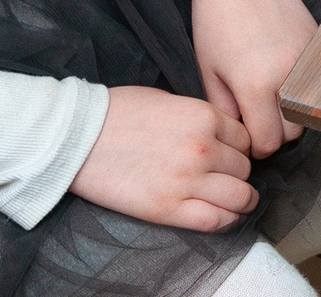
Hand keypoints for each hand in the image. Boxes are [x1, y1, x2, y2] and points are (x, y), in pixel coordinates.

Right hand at [70, 86, 255, 231]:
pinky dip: (227, 220)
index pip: (244, 139)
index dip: (239, 148)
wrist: (76, 137)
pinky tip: (224, 216)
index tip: (231, 155)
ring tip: (235, 200)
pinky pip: (215, 220)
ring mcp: (186, 181)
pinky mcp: (167, 209)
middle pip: (243, 168)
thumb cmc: (117, 113)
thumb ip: (199, 118)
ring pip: (239, 196)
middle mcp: (202, 149)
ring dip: (241, 199)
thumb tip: (219, 135)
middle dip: (237, 173)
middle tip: (226, 177)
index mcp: (204, 117)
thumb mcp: (168, 101)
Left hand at [191, 0, 314, 159]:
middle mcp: (288, 75)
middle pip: (294, 131)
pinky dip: (302, 86)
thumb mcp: (209, 71)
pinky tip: (283, 72)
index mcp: (256, 85)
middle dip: (275, 131)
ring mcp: (308, 59)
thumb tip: (242, 134)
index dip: (255, 146)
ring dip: (291, 111)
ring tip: (271, 95)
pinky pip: (315, 81)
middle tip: (258, 117)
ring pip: (308, 108)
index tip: (246, 136)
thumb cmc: (216, 23)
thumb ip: (226, 110)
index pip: (269, 142)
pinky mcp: (318, 44)